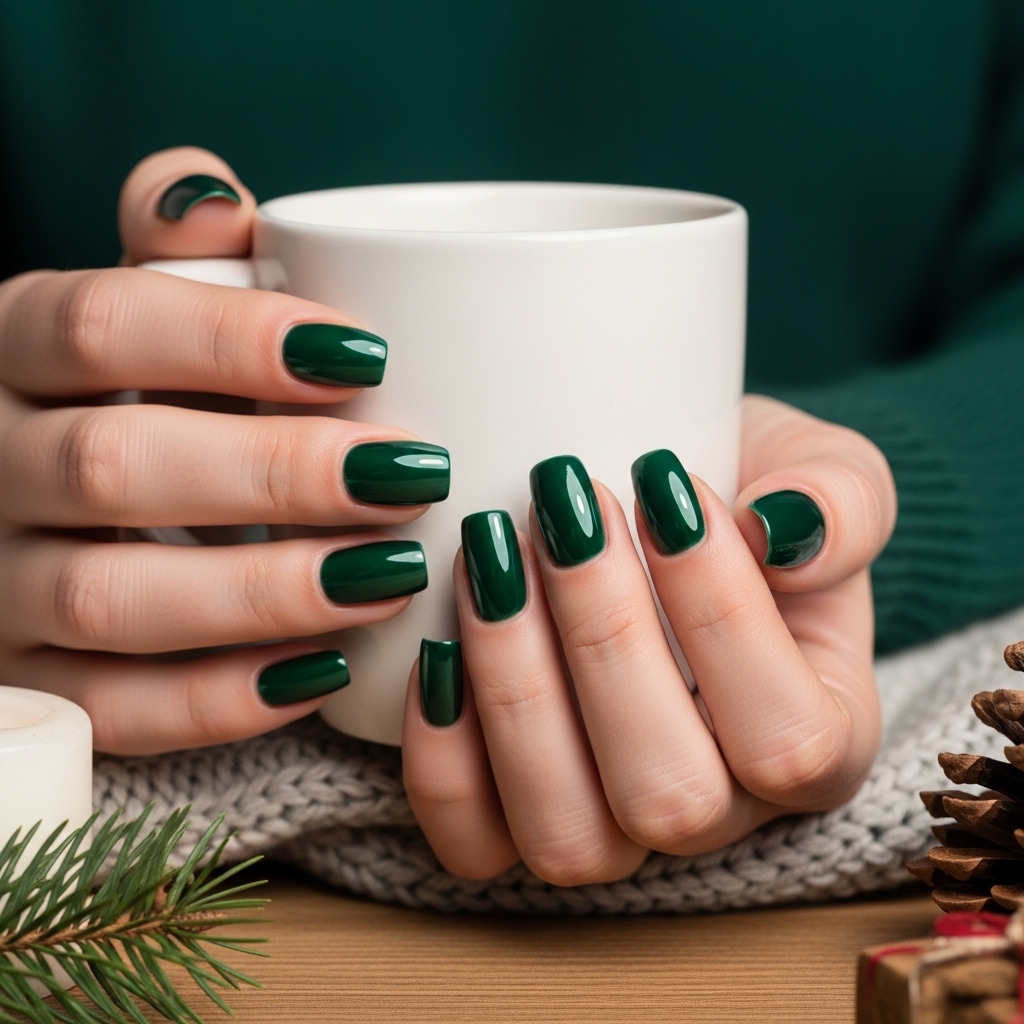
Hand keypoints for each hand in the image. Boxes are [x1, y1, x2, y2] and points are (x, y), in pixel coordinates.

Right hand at [0, 147, 445, 754]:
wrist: (22, 509)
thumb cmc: (119, 393)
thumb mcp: (129, 310)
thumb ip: (171, 255)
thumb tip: (217, 196)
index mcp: (12, 346)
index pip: (102, 323)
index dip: (234, 339)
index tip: (367, 352)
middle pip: (114, 467)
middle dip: (277, 475)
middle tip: (406, 476)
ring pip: (111, 601)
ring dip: (265, 592)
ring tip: (392, 573)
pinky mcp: (30, 681)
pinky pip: (114, 710)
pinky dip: (224, 699)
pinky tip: (328, 671)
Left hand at [402, 395, 894, 882]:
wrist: (664, 518)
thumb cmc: (744, 499)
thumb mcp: (820, 472)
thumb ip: (842, 498)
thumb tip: (787, 525)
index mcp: (819, 746)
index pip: (786, 736)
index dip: (721, 613)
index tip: (663, 484)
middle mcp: (719, 813)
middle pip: (667, 797)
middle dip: (602, 637)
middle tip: (561, 506)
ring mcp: (615, 832)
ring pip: (564, 835)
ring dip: (514, 688)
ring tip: (489, 554)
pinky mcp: (518, 823)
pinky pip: (473, 843)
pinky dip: (441, 755)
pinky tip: (438, 643)